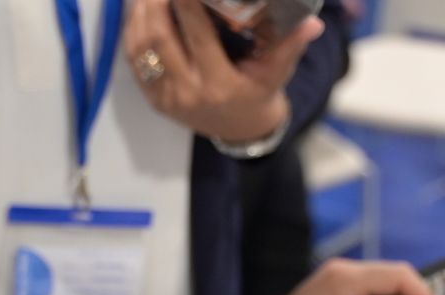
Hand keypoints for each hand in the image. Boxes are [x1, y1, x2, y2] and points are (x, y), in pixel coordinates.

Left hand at [124, 0, 322, 143]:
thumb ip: (291, 44)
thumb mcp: (277, 71)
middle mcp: (187, 92)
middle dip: (156, 1)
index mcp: (218, 84)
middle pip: (160, 38)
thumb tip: (312, 23)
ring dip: (140, 12)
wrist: (240, 131)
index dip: (187, 1)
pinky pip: (134, 61)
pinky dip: (132, 31)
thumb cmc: (259, 92)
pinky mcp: (153, 99)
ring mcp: (166, 97)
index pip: (197, 34)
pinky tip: (138, 9)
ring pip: (142, 48)